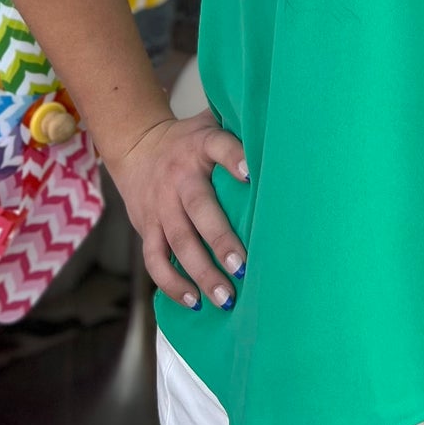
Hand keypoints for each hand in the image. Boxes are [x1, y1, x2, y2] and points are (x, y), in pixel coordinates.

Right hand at [106, 110, 250, 309]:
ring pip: (177, 242)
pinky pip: (155, 259)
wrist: (137, 146)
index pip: (218, 147)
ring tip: (226, 297)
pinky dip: (172, 284)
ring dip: (201, 272)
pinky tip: (194, 301)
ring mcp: (160, 205)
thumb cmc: (191, 140)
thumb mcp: (211, 122)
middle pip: (198, 208)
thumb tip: (286, 124)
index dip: (234, 158)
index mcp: (200, 145)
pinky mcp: (146, 227)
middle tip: (242, 266)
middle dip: (220, 239)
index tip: (251, 174)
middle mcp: (179, 177)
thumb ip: (240, 126)